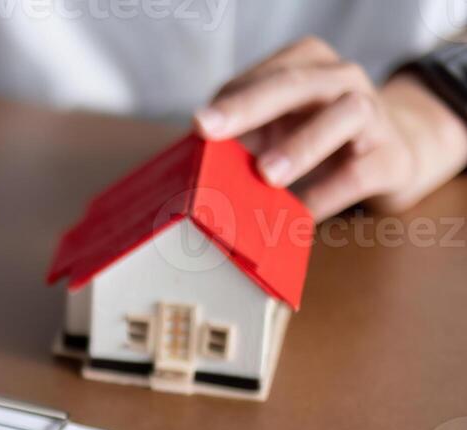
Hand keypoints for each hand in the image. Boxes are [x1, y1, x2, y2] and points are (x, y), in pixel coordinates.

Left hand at [195, 36, 466, 217]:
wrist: (392, 156)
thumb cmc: (315, 138)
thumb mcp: (276, 128)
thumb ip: (239, 138)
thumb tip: (187, 168)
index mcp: (306, 65)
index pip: (262, 76)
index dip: (231, 99)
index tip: (198, 124)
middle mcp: (341, 80)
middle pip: (294, 85)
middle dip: (248, 107)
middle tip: (207, 129)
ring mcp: (373, 115)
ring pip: (342, 117)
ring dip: (300, 145)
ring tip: (266, 175)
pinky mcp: (390, 157)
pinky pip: (359, 174)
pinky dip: (326, 195)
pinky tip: (300, 215)